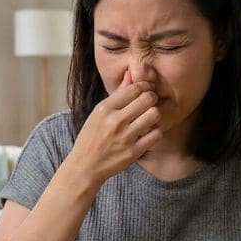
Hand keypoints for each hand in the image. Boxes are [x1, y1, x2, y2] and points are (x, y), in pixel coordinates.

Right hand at [65, 69, 162, 184]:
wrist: (85, 166)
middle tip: (150, 103)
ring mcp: (125, 137)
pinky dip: (155, 132)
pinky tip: (149, 133)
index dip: (144, 86)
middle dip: (152, 98)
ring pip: (154, 115)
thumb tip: (130, 74)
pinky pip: (156, 135)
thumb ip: (117, 94)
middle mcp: (115, 121)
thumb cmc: (92, 136)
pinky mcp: (133, 152)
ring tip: (149, 118)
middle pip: (147, 99)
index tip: (146, 90)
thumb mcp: (99, 113)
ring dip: (155, 115)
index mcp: (104, 109)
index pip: (134, 88)